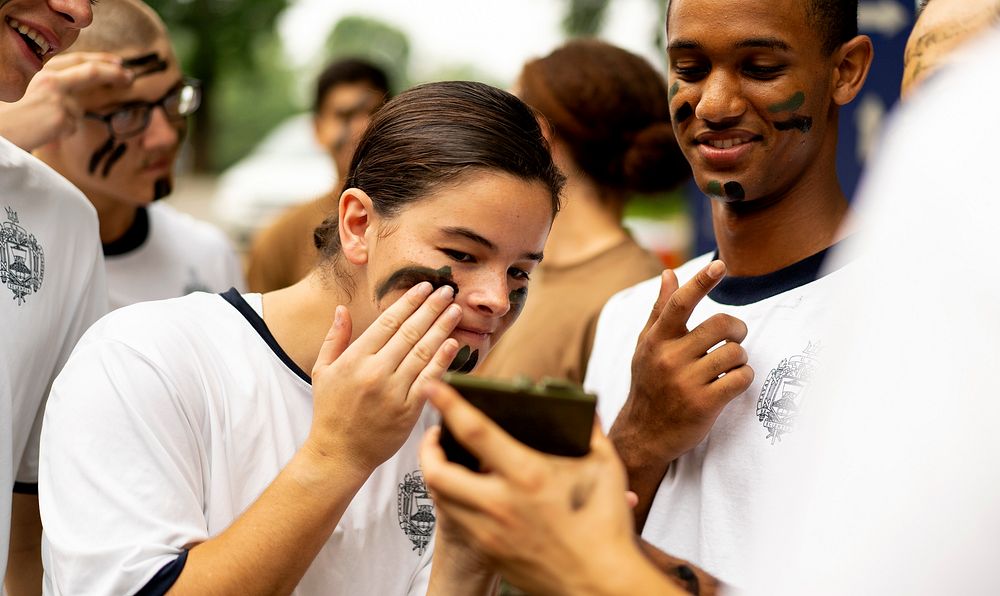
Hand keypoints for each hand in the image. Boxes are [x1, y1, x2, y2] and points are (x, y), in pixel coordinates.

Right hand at [0, 52, 131, 150]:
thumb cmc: (9, 115)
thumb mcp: (29, 92)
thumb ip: (53, 87)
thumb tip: (78, 93)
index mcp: (41, 72)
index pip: (77, 60)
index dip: (101, 60)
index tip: (118, 63)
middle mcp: (51, 80)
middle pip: (91, 72)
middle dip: (114, 73)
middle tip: (129, 77)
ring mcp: (58, 98)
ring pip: (78, 110)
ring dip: (67, 119)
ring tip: (42, 124)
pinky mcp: (63, 118)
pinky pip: (72, 127)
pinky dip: (62, 132)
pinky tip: (45, 132)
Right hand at [307, 282, 460, 475]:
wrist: (339, 454)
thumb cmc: (330, 411)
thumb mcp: (323, 371)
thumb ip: (335, 339)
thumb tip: (342, 309)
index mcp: (354, 360)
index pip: (387, 322)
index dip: (408, 302)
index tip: (424, 287)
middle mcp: (375, 372)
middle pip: (409, 332)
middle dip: (431, 308)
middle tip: (448, 291)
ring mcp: (393, 392)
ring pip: (422, 352)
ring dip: (442, 328)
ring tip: (455, 311)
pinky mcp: (408, 412)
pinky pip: (429, 380)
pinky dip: (442, 360)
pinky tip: (454, 344)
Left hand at [421, 382, 679, 595]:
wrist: (600, 585)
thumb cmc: (606, 527)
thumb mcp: (606, 468)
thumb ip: (591, 432)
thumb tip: (584, 410)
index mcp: (528, 476)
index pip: (475, 433)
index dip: (449, 406)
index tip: (434, 387)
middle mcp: (500, 505)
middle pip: (437, 472)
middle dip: (427, 448)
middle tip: (435, 434)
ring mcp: (490, 532)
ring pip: (440, 498)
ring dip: (436, 474)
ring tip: (445, 460)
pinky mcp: (489, 552)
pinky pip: (456, 521)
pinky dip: (452, 500)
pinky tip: (466, 491)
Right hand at [613, 260, 753, 465]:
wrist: (644, 435)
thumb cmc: (650, 384)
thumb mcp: (647, 346)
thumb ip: (660, 309)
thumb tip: (669, 273)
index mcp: (656, 340)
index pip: (679, 304)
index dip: (701, 282)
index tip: (719, 265)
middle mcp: (669, 358)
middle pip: (720, 325)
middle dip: (738, 328)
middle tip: (736, 337)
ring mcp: (686, 382)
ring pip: (735, 353)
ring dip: (740, 358)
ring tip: (731, 366)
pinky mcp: (704, 405)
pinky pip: (740, 379)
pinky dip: (744, 378)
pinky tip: (732, 382)